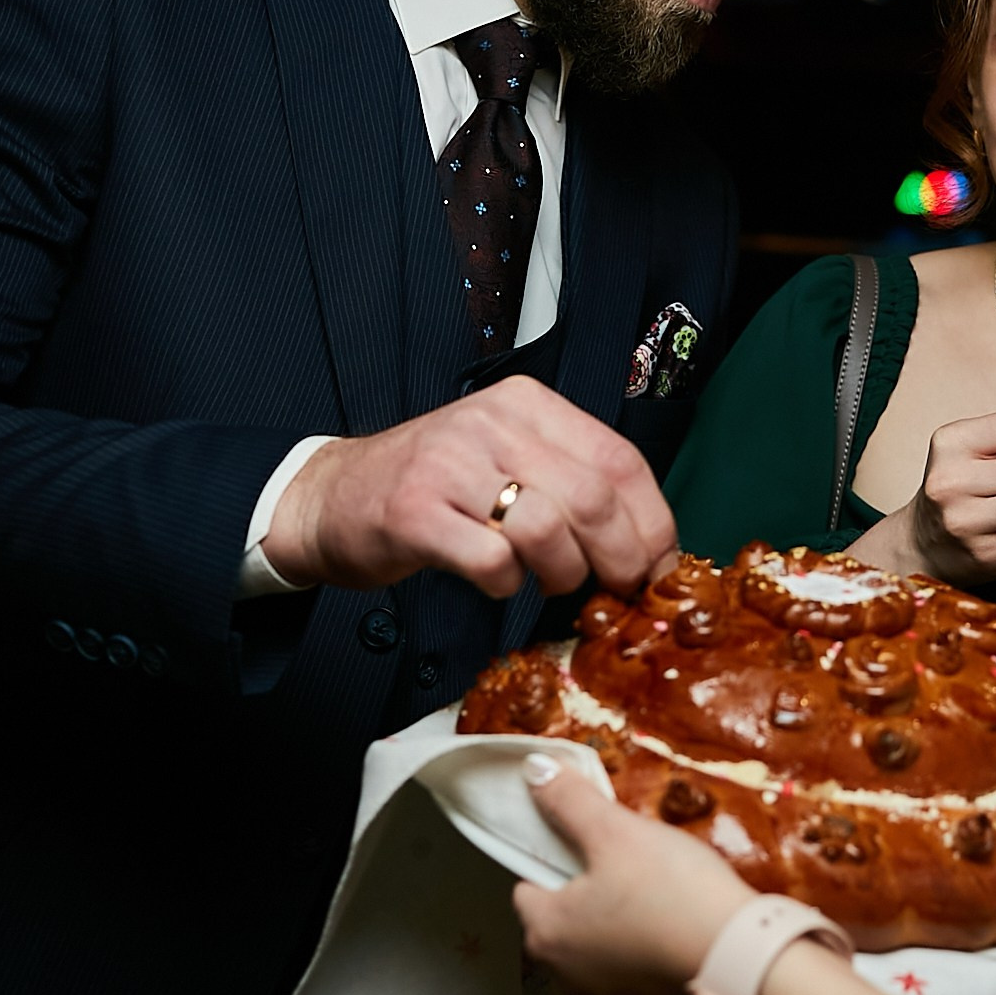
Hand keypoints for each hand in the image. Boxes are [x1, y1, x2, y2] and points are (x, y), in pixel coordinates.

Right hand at [262, 376, 673, 596]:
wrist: (334, 496)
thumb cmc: (435, 486)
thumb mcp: (508, 457)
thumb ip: (572, 482)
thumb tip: (648, 543)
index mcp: (526, 404)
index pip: (620, 459)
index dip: (653, 522)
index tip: (661, 565)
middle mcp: (490, 423)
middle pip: (593, 497)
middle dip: (620, 558)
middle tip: (619, 589)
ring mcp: (449, 465)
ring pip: (548, 528)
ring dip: (564, 573)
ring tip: (551, 582)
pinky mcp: (414, 513)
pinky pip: (491, 561)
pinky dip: (506, 584)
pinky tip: (496, 578)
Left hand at [513, 753, 757, 994]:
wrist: (739, 961)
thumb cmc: (673, 896)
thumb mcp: (617, 832)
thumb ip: (570, 802)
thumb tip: (534, 772)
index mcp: (546, 932)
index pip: (528, 888)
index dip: (557, 862)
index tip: (591, 849)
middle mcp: (564, 978)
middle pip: (563, 924)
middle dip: (589, 899)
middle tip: (630, 873)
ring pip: (597, 956)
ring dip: (616, 935)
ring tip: (658, 907)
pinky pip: (630, 985)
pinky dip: (644, 965)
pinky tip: (672, 943)